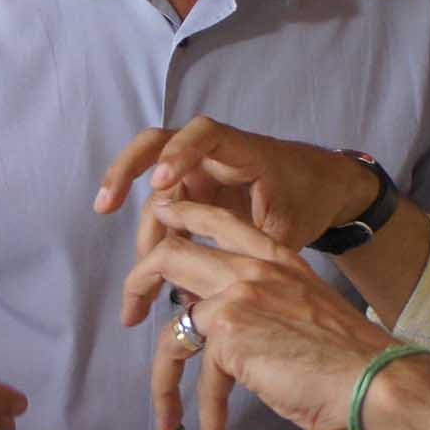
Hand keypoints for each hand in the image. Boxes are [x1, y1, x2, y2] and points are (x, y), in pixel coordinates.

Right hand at [98, 116, 381, 318]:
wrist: (324, 188)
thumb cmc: (310, 199)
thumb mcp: (289, 228)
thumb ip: (248, 251)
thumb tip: (200, 295)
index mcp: (243, 150)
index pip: (203, 134)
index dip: (178, 153)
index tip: (160, 183)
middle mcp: (212, 155)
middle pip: (156, 147)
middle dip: (125, 172)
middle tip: (105, 205)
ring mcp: (199, 173)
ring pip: (157, 196)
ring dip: (144, 234)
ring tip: (138, 287)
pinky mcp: (195, 195)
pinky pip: (167, 216)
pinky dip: (157, 245)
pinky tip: (150, 283)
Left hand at [123, 196, 391, 429]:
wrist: (375, 377)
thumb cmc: (350, 356)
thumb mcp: (304, 307)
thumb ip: (263, 302)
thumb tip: (219, 324)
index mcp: (274, 257)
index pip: (217, 220)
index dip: (179, 216)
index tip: (158, 222)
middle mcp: (251, 269)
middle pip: (170, 256)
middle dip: (137, 282)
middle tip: (129, 314)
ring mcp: (237, 298)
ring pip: (172, 331)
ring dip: (162, 382)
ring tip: (165, 416)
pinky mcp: (230, 337)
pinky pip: (203, 385)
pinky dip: (205, 424)